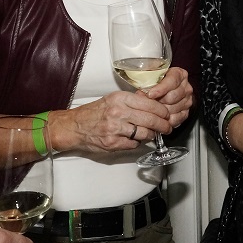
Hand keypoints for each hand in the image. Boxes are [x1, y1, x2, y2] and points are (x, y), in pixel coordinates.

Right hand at [46, 90, 173, 153]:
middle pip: (151, 120)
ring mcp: (115, 129)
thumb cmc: (95, 112)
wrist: (75, 126)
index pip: (150, 104)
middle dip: (163, 125)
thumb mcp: (113, 99)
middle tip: (167, 127)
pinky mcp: (112, 143)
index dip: (162, 111)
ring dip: (151, 135)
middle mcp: (118, 112)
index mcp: (120, 98)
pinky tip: (134, 139)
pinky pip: (134, 144)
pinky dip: (137, 143)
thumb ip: (132, 101)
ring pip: (145, 134)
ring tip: (152, 134)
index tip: (167, 114)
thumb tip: (154, 104)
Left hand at [143, 67, 193, 127]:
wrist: (169, 91)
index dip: (160, 89)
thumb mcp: (154, 76)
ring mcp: (188, 101)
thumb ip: (149, 81)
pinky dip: (165, 119)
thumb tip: (140, 94)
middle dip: (158, 101)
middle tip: (148, 103)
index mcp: (180, 74)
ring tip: (152, 109)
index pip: (172, 81)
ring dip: (160, 111)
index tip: (150, 94)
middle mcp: (186, 87)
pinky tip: (158, 117)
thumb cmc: (159, 82)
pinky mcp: (186, 113)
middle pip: (172, 97)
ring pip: (173, 109)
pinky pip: (175, 119)